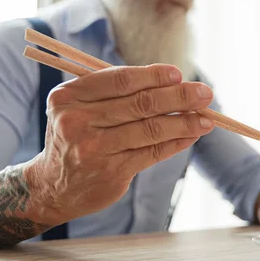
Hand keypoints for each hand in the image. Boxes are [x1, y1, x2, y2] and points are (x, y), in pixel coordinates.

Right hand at [25, 64, 214, 224]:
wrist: (52, 186)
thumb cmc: (76, 135)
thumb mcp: (80, 107)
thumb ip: (115, 92)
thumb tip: (171, 82)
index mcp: (69, 96)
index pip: (120, 79)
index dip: (153, 75)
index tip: (178, 74)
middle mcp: (77, 121)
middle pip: (140, 103)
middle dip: (179, 97)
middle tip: (205, 93)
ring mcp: (93, 149)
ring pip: (150, 129)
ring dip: (184, 122)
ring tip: (207, 118)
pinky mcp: (110, 172)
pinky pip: (151, 152)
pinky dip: (176, 142)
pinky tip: (191, 135)